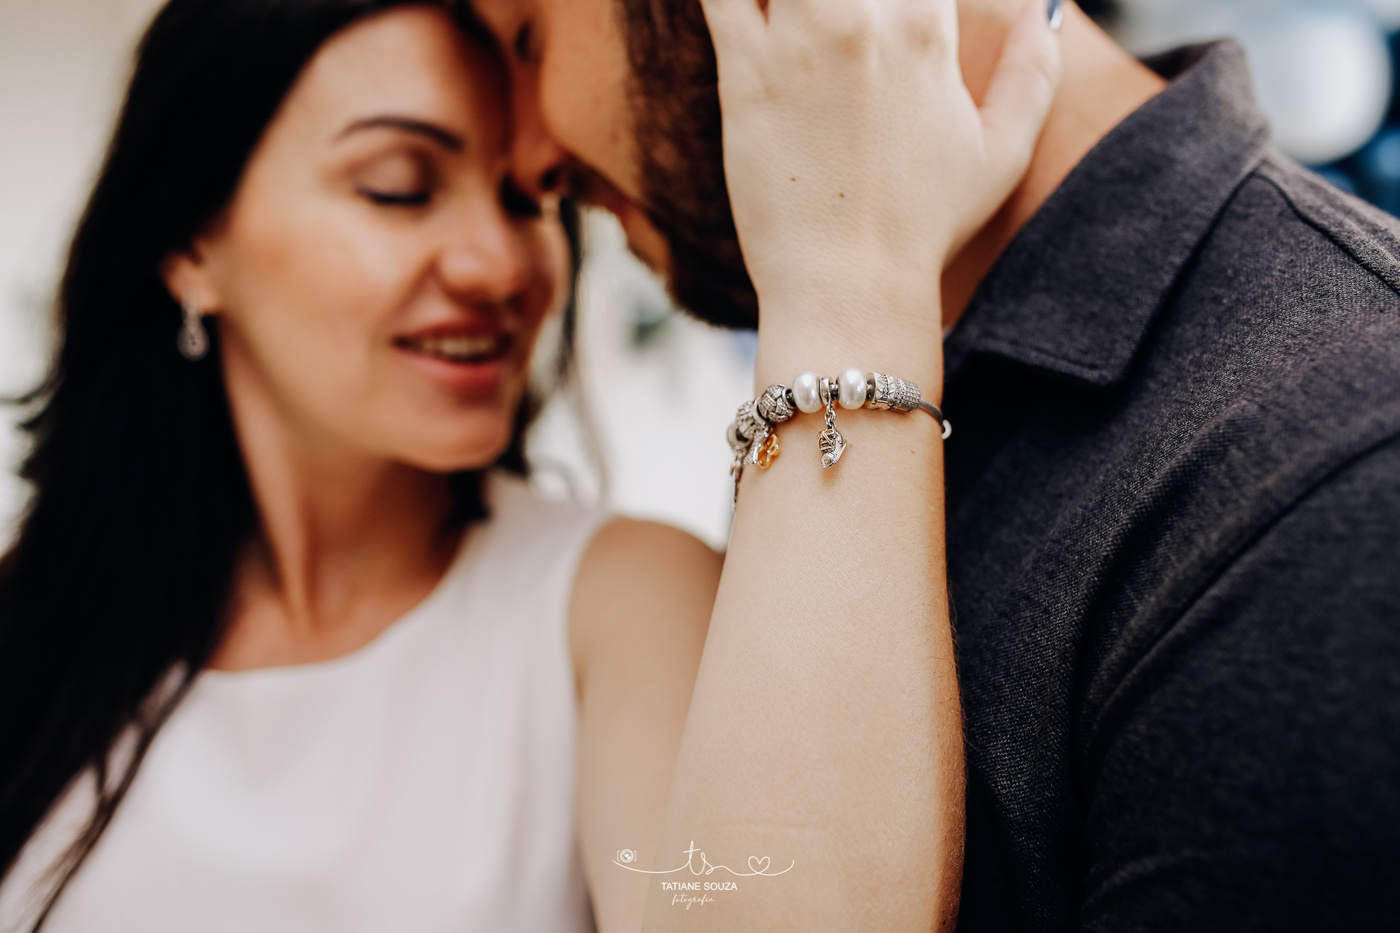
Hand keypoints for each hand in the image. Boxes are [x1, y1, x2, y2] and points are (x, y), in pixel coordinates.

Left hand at [701, 0, 1061, 344]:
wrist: (849, 284)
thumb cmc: (924, 227)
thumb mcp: (1004, 152)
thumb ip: (1034, 70)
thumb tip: (1045, 7)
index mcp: (925, 27)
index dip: (901, 1)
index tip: (885, 32)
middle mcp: (863, 19)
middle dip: (848, 1)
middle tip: (838, 48)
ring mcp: (799, 40)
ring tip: (793, 22)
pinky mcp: (743, 71)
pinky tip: (748, 13)